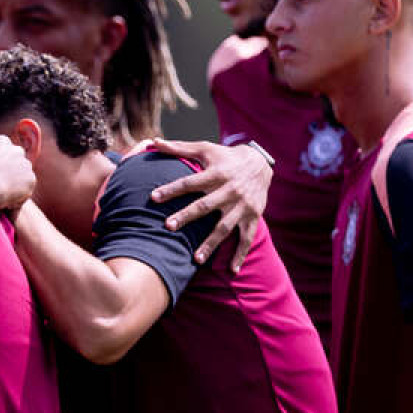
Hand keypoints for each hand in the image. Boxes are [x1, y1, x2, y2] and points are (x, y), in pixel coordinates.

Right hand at [0, 134, 36, 211]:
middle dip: (9, 174)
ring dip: (14, 186)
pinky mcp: (31, 181)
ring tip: (1, 197)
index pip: (3, 153)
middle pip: (15, 163)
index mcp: (2, 141)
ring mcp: (26, 165)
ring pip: (21, 178)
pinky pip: (25, 191)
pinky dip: (18, 198)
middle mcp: (17, 150)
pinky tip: (7, 204)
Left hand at [140, 138, 271, 272]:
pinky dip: (240, 255)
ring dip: (211, 244)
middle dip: (187, 216)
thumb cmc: (225, 157)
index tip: (153, 197)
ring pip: (225, 227)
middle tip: (168, 227)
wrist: (260, 164)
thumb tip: (153, 142)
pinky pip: (246, 238)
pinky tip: (231, 270)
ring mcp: (241, 206)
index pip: (189, 182)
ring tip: (196, 259)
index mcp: (216, 174)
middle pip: (205, 206)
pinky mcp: (252, 217)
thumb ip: (179, 148)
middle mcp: (229, 190)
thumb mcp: (205, 149)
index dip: (172, 189)